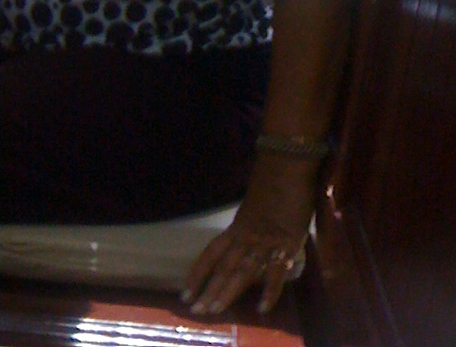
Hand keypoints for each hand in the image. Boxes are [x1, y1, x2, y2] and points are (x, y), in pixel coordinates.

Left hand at [182, 154, 316, 316]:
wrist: (288, 163)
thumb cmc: (273, 178)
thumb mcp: (256, 205)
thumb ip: (251, 224)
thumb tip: (247, 237)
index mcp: (237, 226)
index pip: (212, 254)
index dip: (199, 273)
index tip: (186, 291)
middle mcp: (246, 236)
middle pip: (224, 268)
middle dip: (209, 290)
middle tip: (196, 311)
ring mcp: (266, 241)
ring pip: (242, 272)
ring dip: (228, 293)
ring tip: (214, 311)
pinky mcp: (287, 243)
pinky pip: (276, 272)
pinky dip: (270, 291)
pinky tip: (261, 309)